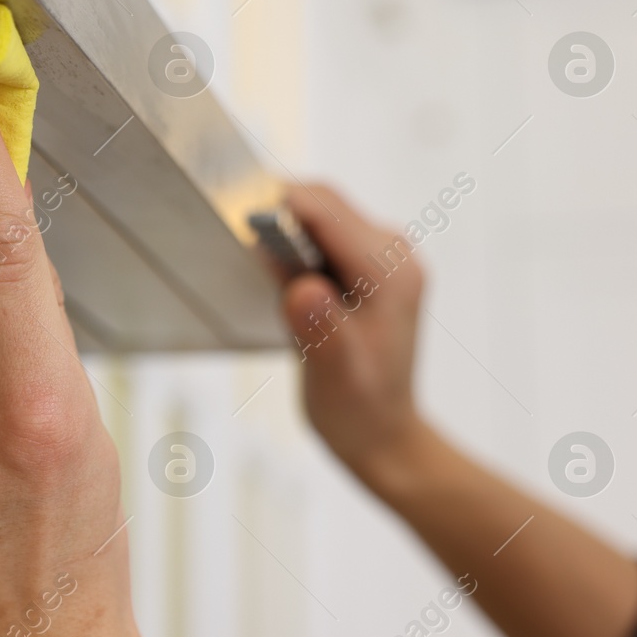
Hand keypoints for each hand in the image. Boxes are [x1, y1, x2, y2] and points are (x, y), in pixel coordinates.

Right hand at [279, 184, 427, 485]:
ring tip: (272, 285)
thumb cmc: (358, 409)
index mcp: (390, 273)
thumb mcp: (334, 376)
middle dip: (280, 218)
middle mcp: (394, 254)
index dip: (278, 210)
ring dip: (286, 234)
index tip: (242, 227)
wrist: (385, 433)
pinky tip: (288, 289)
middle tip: (251, 261)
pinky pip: (324, 235)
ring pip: (321, 214)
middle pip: (324, 203)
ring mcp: (385, 257)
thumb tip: (301, 287)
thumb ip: (321, 327)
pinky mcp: (371, 266)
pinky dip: (296, 248)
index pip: (326, 211)